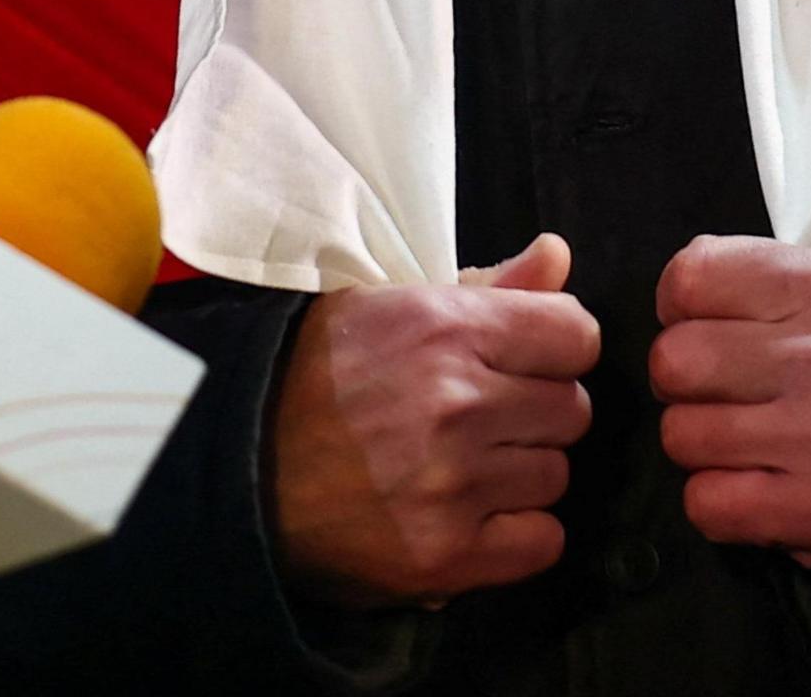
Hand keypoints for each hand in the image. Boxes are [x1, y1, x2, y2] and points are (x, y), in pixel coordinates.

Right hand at [272, 232, 600, 607]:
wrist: (234, 470)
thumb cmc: (312, 376)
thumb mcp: (389, 308)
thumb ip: (489, 286)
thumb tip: (558, 256)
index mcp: (445, 327)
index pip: (577, 335)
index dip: (554, 349)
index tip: (520, 363)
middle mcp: (457, 403)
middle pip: (572, 409)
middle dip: (536, 412)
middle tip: (483, 419)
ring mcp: (453, 484)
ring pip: (556, 474)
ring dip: (522, 473)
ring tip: (465, 467)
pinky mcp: (445, 555)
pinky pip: (541, 542)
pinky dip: (517, 534)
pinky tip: (474, 516)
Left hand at [650, 236, 810, 576]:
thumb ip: (750, 278)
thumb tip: (671, 298)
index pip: (690, 279)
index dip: (679, 309)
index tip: (709, 328)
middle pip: (673, 362)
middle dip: (685, 383)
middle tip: (726, 394)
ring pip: (680, 435)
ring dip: (702, 445)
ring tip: (749, 441)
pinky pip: (703, 503)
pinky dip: (717, 501)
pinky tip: (757, 486)